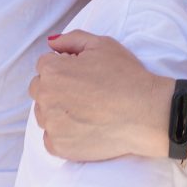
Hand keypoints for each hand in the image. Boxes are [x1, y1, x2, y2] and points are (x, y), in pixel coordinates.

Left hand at [29, 31, 167, 160]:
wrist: (146, 113)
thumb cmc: (126, 76)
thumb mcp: (102, 45)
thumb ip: (72, 39)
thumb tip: (51, 44)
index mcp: (51, 70)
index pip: (45, 65)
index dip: (65, 67)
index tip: (84, 75)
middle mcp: (45, 97)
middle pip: (39, 90)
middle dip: (56, 88)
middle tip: (84, 93)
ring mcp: (51, 124)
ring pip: (44, 114)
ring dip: (57, 111)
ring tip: (86, 111)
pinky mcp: (58, 147)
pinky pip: (51, 138)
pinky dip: (63, 134)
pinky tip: (84, 127)